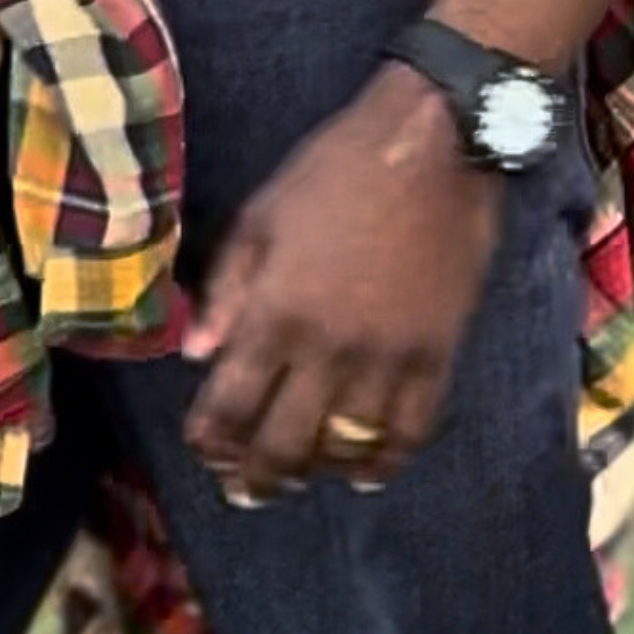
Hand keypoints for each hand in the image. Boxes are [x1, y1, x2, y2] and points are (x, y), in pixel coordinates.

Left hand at [181, 65, 500, 505]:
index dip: (210, 440)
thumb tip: (197, 354)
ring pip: (343, 450)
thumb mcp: (262, 214)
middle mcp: (328, 350)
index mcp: (277, 311)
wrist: (434, 143)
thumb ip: (226, 287)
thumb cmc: (336, 169)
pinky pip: (410, 433)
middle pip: (283, 444)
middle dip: (256, 476)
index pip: (230, 405)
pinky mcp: (437, 356)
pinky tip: (365, 471)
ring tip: (299, 479)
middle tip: (245, 489)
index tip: (204, 449)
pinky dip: (384, 462)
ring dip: (315, 474)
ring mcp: (387, 360)